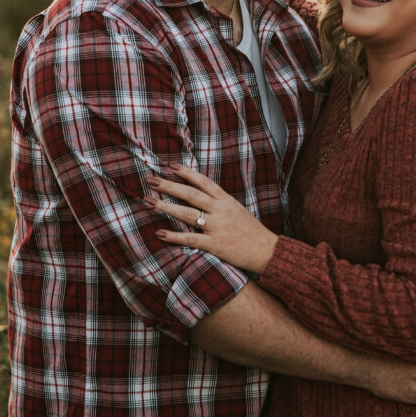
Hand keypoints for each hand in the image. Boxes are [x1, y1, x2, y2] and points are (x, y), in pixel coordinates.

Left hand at [146, 165, 278, 273]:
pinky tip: (160, 234)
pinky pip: (191, 239)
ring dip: (166, 206)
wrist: (266, 251)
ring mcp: (217, 227)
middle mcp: (220, 210)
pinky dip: (174, 237)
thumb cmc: (252, 232)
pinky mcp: (215, 244)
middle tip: (151, 179)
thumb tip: (200, 197)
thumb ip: (220, 204)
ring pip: (187, 213)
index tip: (170, 165)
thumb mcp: (237, 210)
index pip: (203, 182)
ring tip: (148, 201)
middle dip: (169, 185)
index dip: (186, 173)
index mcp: (226, 200)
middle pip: (190, 194)